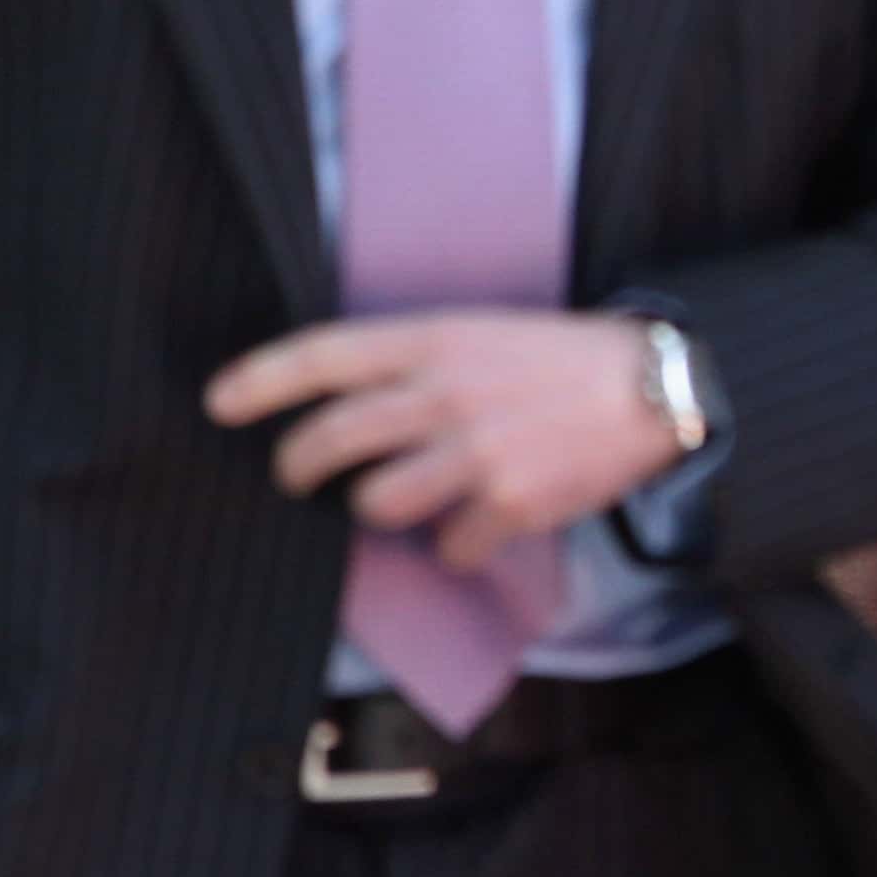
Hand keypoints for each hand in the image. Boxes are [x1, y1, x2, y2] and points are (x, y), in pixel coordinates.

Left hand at [204, 308, 681, 572]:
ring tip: (409, 500)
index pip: (326, 354)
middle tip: (292, 478)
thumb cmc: (561, 356)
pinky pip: (450, 545)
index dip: (263, 379)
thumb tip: (351, 401)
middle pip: (332, 439)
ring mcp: (477, 451)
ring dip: (383, 509)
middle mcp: (447, 392)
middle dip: (297, 467)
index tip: (220, 401)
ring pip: (378, 503)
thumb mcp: (483, 331)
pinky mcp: (510, 502)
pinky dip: (460, 544)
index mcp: (437, 339)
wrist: (656, 382)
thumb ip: (419, 362)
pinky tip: (483, 523)